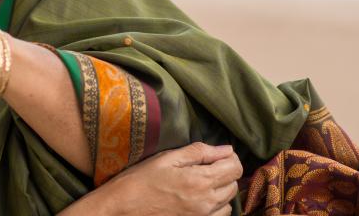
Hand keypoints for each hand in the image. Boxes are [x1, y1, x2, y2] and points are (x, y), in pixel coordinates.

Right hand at [60, 143, 242, 215]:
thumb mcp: (167, 158)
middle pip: (233, 184)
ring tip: (202, 182)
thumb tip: (225, 149)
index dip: (229, 157)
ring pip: (229, 201)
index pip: (235, 168)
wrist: (123, 207)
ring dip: (221, 190)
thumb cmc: (141, 180)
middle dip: (225, 172)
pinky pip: (220, 215)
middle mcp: (206, 201)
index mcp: (199, 180)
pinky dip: (216, 206)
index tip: (217, 154)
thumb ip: (198, 152)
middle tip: (206, 165)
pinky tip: (200, 198)